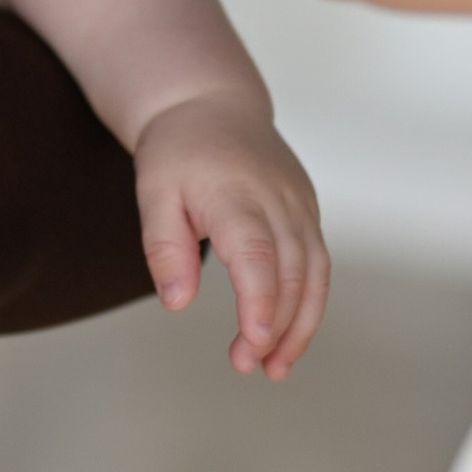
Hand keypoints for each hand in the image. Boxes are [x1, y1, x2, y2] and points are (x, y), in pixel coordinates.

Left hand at [131, 87, 328, 379]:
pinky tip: (287, 335)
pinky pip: (319, 264)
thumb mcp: (152, 192)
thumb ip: (163, 248)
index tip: (253, 341)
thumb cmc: (177, 151)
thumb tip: (177, 303)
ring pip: (316, 273)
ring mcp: (300, 204)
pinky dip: (309, 304)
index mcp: (235, 193)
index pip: (257, 254)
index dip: (260, 301)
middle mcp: (278, 199)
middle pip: (293, 272)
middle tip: (248, 365)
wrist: (212, 104)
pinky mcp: (308, 212)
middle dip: (276, 327)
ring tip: (275, 366)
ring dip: (301, 325)